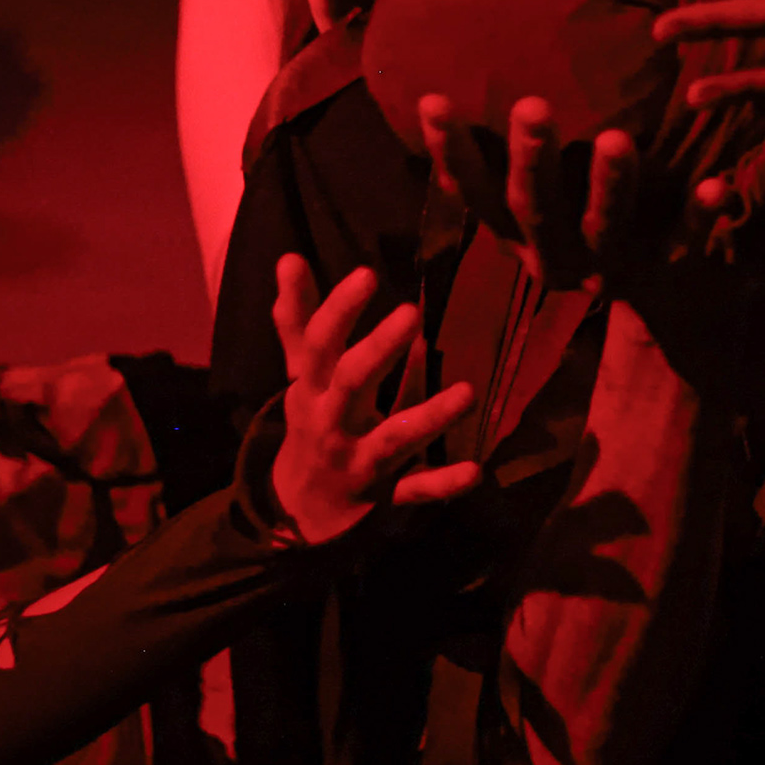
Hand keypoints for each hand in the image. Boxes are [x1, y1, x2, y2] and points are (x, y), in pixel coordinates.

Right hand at [266, 256, 481, 542]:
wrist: (300, 506)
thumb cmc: (311, 420)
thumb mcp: (301, 373)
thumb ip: (298, 318)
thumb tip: (289, 258)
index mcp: (313, 388)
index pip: (319, 344)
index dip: (339, 309)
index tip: (367, 274)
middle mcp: (333, 423)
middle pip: (352, 383)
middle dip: (378, 350)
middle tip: (411, 313)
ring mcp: (361, 462)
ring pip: (393, 438)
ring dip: (429, 417)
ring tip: (467, 391)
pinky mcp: (387, 494)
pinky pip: (416, 490)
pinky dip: (443, 484)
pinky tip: (475, 471)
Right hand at [425, 91, 730, 296]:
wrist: (657, 306)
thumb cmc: (584, 225)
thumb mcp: (540, 204)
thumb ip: (511, 157)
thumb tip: (462, 76)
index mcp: (516, 236)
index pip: (473, 193)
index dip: (451, 153)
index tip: (434, 99)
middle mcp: (554, 257)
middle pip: (536, 209)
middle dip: (533, 161)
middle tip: (532, 108)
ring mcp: (610, 269)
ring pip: (604, 228)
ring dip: (610, 185)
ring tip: (618, 140)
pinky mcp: (664, 275)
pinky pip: (683, 244)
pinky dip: (698, 216)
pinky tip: (717, 184)